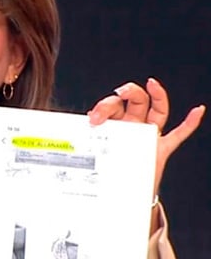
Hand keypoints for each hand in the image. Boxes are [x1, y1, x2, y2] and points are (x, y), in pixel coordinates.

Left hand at [87, 78, 205, 195]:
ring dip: (157, 96)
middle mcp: (132, 126)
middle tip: (118, 94)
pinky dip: (190, 122)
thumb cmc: (104, 171)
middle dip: (125, 94)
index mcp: (114, 124)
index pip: (114, 105)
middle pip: (134, 101)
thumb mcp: (92, 153)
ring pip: (157, 110)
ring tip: (152, 84)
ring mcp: (148, 136)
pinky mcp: (161, 149)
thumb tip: (80, 134)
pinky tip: (197, 110)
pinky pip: (180, 133)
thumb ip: (87, 143)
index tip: (94, 116)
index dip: (104, 107)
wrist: (118, 193)